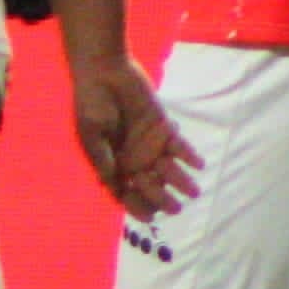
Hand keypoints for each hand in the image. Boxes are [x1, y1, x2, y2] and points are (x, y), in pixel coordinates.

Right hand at [71, 58, 198, 221]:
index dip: (136, 207)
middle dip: (162, 199)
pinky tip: (198, 164)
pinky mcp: (163, 127)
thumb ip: (103, 157)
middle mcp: (132, 159)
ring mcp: (149, 144)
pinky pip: (179, 146)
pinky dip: (189, 155)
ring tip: (193, 192)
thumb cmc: (91, 101)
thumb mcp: (90, 132)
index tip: (149, 218)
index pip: (125, 193)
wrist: (104, 70)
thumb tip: (112, 184)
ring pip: (167, 170)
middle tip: (175, 208)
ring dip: (181, 181)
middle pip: (149, 186)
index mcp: (112, 164)